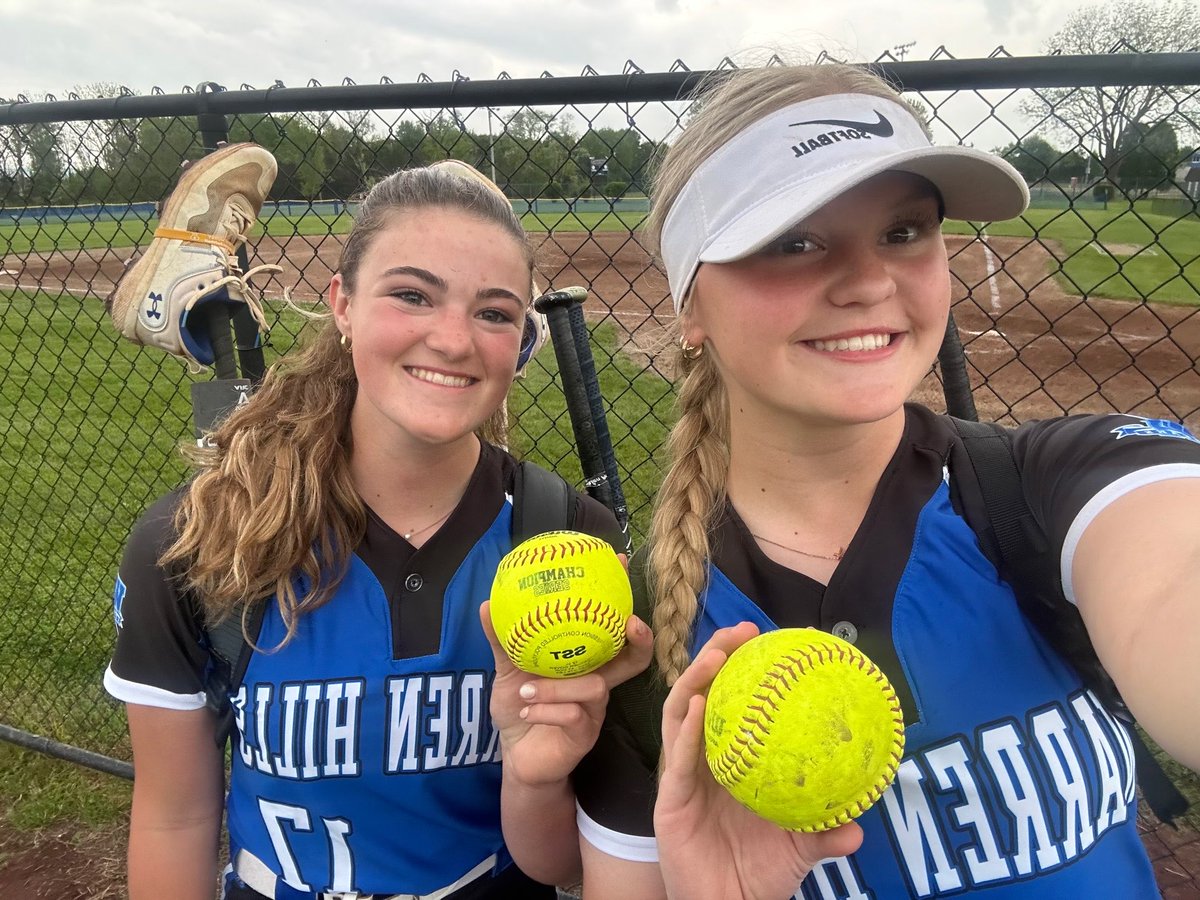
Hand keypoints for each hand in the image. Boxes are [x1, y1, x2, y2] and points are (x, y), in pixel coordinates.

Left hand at [480, 600, 652, 787]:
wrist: (515, 755)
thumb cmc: (521, 706)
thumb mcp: (508, 670)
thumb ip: (503, 641)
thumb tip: (488, 604)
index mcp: (585, 661)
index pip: (612, 629)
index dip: (622, 599)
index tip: (620, 564)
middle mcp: (597, 681)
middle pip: (634, 659)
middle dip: (639, 640)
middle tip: (630, 623)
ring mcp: (595, 710)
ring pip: (595, 688)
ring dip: (557, 686)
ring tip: (526, 689)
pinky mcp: (585, 736)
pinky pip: (574, 716)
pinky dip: (547, 710)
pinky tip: (527, 710)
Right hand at [654, 622, 863, 899]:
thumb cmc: (758, 876)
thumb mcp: (798, 849)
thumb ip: (822, 834)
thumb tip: (857, 830)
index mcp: (730, 762)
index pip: (732, 704)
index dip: (742, 669)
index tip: (767, 639)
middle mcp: (702, 762)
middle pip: (701, 695)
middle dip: (715, 657)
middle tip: (740, 631)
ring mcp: (682, 778)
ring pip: (680, 716)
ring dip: (695, 681)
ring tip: (716, 655)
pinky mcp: (668, 800)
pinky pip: (675, 759)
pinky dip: (687, 730)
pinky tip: (698, 707)